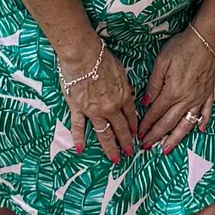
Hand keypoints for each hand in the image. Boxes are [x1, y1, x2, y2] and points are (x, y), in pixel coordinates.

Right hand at [61, 42, 137, 161]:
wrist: (83, 55)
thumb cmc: (101, 58)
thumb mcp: (120, 69)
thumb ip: (125, 84)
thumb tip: (129, 91)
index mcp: (123, 96)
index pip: (131, 115)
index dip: (134, 126)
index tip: (136, 135)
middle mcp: (110, 107)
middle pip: (120, 128)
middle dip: (126, 142)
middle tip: (130, 153)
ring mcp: (94, 110)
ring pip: (104, 134)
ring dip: (110, 148)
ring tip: (115, 159)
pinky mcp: (78, 109)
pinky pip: (78, 127)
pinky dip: (79, 139)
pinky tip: (80, 150)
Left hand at [137, 28, 214, 152]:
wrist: (206, 39)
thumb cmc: (182, 46)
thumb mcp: (162, 62)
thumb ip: (153, 84)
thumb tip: (146, 102)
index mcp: (172, 91)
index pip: (156, 113)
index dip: (146, 124)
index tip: (139, 134)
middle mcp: (187, 99)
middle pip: (169, 123)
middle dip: (156, 136)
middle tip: (147, 146)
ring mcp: (199, 98)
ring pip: (187, 123)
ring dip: (176, 138)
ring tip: (167, 148)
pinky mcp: (208, 93)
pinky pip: (206, 112)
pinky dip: (203, 122)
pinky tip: (199, 130)